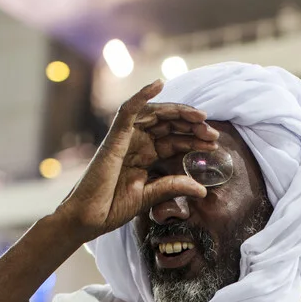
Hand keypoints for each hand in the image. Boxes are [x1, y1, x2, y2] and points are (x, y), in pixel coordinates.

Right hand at [55, 80, 218, 241]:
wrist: (86, 219)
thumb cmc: (111, 208)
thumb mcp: (150, 197)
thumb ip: (173, 187)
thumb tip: (203, 190)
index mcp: (145, 156)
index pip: (174, 140)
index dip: (194, 140)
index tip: (214, 145)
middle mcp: (136, 143)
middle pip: (169, 125)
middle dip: (192, 126)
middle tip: (212, 133)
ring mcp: (125, 139)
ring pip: (155, 115)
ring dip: (178, 112)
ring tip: (199, 116)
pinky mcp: (114, 138)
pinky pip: (128, 110)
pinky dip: (142, 95)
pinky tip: (159, 83)